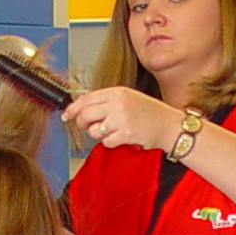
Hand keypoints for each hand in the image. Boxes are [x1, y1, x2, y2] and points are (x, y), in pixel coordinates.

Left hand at [64, 85, 179, 153]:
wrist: (169, 125)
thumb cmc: (150, 113)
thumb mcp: (128, 98)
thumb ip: (107, 101)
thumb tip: (83, 109)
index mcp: (117, 92)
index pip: (86, 98)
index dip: (73, 108)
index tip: (66, 115)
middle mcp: (118, 103)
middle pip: (86, 115)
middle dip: (83, 123)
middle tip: (88, 127)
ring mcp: (122, 119)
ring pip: (94, 130)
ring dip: (98, 134)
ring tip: (112, 131)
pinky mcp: (126, 133)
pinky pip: (106, 141)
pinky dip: (111, 142)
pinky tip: (121, 137)